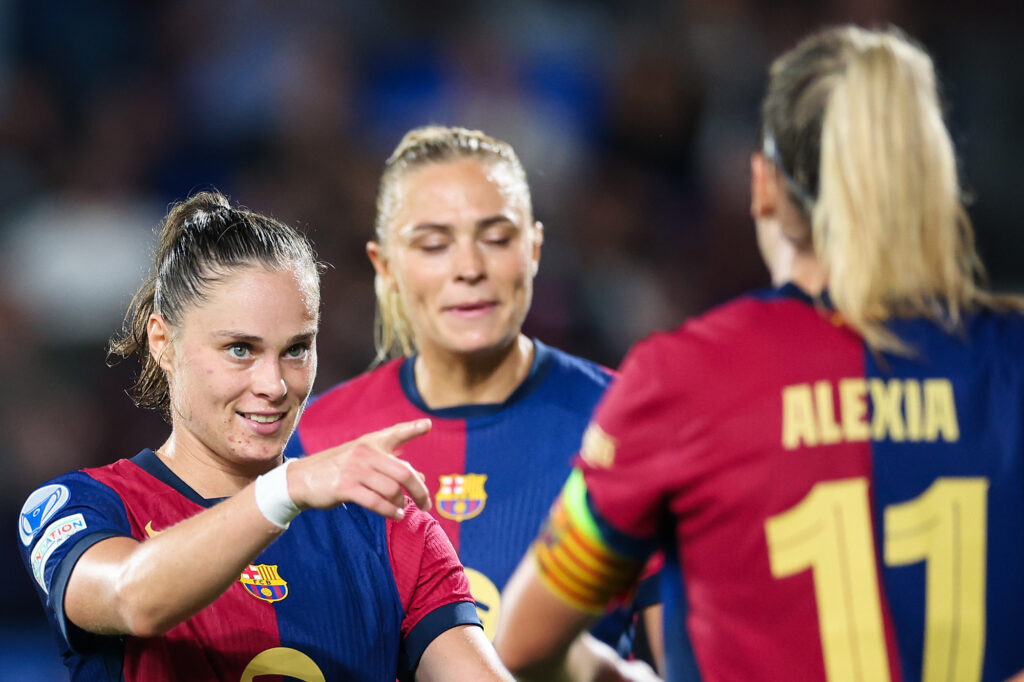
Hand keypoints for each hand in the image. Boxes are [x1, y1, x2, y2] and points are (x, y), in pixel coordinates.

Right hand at [287, 419, 431, 519]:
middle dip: (419, 491)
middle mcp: (365, 453)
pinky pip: (376, 502)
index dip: (413, 428)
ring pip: (392, 489)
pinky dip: (390, 511)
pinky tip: (395, 515)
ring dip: (402, 503)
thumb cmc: (338, 470)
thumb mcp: (363, 461)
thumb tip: (421, 477)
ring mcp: (355, 470)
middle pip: (403, 473)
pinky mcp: (344, 487)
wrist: (302, 479)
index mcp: (370, 442)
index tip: (428, 425)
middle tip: (426, 503)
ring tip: (404, 510)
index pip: (395, 433)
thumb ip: (390, 466)